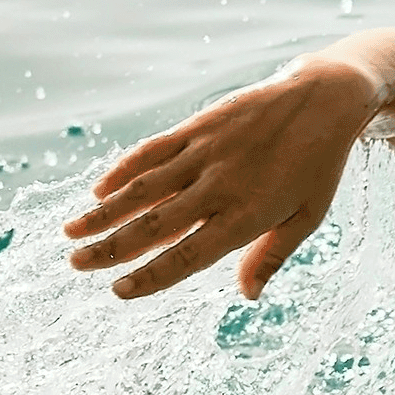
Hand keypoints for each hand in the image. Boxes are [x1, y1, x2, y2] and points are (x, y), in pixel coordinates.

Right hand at [64, 62, 372, 299]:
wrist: (324, 99)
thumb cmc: (318, 166)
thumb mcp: (307, 217)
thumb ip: (270, 255)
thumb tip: (247, 296)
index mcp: (247, 215)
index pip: (188, 254)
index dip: (151, 275)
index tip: (118, 291)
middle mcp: (220, 185)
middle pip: (154, 224)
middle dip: (111, 248)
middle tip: (76, 264)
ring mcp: (205, 153)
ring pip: (143, 188)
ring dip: (104, 211)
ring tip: (71, 232)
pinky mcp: (198, 125)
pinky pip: (153, 151)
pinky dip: (123, 170)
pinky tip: (99, 190)